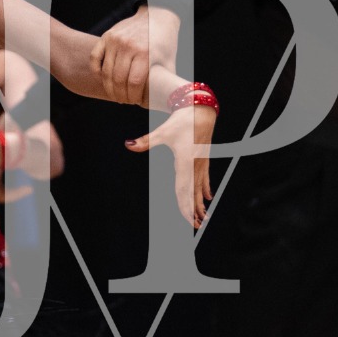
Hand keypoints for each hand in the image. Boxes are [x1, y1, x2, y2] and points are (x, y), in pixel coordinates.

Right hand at [91, 6, 179, 104]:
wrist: (156, 15)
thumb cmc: (164, 41)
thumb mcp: (169, 60)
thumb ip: (165, 80)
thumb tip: (163, 100)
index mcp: (145, 53)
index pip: (134, 83)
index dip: (133, 96)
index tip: (135, 102)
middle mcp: (128, 46)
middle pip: (119, 80)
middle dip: (121, 95)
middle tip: (124, 101)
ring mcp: (115, 40)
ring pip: (106, 72)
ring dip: (109, 88)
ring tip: (115, 94)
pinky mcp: (107, 36)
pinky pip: (95, 58)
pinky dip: (96, 71)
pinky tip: (103, 80)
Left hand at [126, 103, 215, 230]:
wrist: (201, 109)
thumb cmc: (182, 121)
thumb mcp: (162, 131)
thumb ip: (146, 141)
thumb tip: (128, 144)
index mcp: (185, 161)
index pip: (184, 189)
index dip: (186, 205)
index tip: (188, 219)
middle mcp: (195, 165)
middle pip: (194, 193)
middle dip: (195, 211)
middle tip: (197, 227)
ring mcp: (201, 162)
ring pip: (200, 188)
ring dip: (201, 203)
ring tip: (204, 218)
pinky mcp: (204, 158)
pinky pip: (205, 177)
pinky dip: (206, 188)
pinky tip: (209, 197)